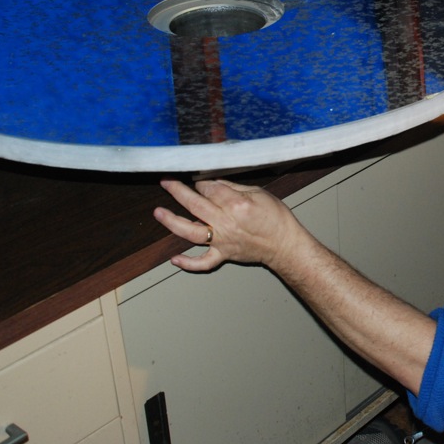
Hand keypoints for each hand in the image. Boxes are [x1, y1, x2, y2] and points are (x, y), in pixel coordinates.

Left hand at [154, 179, 303, 272]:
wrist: (285, 245)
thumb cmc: (276, 218)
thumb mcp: (260, 193)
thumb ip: (234, 188)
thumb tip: (214, 183)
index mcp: (236, 205)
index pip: (209, 189)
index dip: (201, 182)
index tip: (198, 179)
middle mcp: (226, 223)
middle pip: (195, 204)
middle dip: (178, 191)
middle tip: (166, 182)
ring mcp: (222, 241)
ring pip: (190, 232)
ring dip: (172, 221)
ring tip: (158, 213)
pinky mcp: (223, 254)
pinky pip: (202, 262)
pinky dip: (187, 263)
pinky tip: (175, 259)